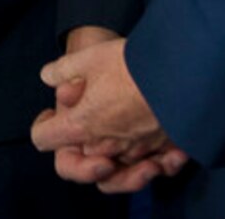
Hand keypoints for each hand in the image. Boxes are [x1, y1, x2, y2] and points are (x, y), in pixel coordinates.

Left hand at [33, 32, 186, 192]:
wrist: (182, 71)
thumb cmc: (132, 64)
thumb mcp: (89, 57)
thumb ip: (63, 70)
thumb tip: (49, 77)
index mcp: (81, 124)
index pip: (43, 138)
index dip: (44, 125)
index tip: (53, 113)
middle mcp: (105, 146)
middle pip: (81, 158)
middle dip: (82, 137)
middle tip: (92, 110)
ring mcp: (134, 152)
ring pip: (116, 166)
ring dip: (116, 151)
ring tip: (120, 119)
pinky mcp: (161, 151)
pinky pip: (151, 164)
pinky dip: (153, 157)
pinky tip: (154, 138)